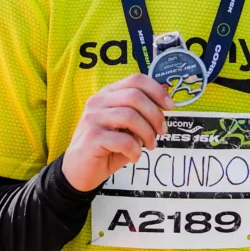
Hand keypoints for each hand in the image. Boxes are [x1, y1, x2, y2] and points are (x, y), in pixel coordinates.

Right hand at [62, 73, 172, 191]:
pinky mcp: (92, 137)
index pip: (136, 79)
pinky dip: (135, 150)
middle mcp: (98, 101)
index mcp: (108, 94)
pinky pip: (123, 140)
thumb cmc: (107, 147)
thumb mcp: (126, 127)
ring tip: (150, 146)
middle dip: (155, 115)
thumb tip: (165, 103)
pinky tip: (134, 156)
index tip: (170, 106)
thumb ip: (140, 114)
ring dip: (147, 133)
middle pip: (135, 96)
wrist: (79, 171)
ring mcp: (93, 118)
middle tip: (162, 132)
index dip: (157, 90)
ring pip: (130, 116)